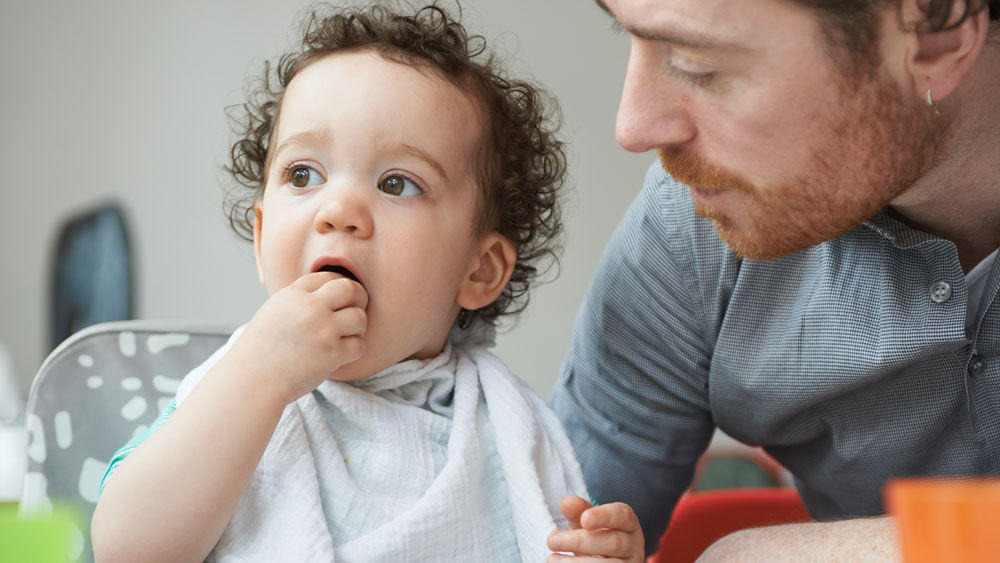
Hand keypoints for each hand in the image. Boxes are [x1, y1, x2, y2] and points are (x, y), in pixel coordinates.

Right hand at [227, 271, 367, 403]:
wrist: (253, 380)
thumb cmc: (260, 350)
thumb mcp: (273, 312)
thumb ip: (298, 301)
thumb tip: (325, 295)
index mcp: (293, 295)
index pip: (327, 277)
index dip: (337, 286)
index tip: (339, 297)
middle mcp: (310, 308)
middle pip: (350, 289)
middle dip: (358, 297)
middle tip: (357, 308)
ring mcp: (323, 330)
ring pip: (359, 317)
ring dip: (358, 327)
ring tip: (349, 334)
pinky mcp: (332, 353)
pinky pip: (359, 345)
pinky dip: (355, 349)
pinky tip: (344, 353)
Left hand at [546, 495, 643, 561]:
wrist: (604, 559)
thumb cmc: (596, 535)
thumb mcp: (587, 521)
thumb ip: (578, 511)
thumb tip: (566, 502)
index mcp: (628, 523)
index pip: (621, 515)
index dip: (604, 516)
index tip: (584, 519)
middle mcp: (633, 545)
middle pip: (613, 542)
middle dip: (581, 542)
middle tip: (551, 540)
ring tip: (552, 559)